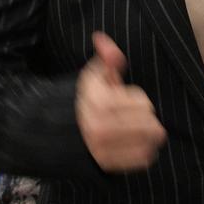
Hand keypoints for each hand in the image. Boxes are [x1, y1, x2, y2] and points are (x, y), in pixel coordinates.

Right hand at [76, 32, 166, 171]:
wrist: (54, 133)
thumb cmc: (82, 101)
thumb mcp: (92, 77)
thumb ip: (105, 59)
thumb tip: (101, 38)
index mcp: (99, 103)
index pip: (143, 104)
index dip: (137, 99)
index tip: (124, 98)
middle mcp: (100, 129)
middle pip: (149, 123)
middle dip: (144, 116)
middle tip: (130, 115)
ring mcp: (104, 150)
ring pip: (149, 141)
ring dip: (147, 134)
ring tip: (134, 129)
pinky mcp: (108, 165)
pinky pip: (144, 159)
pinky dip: (145, 150)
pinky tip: (134, 143)